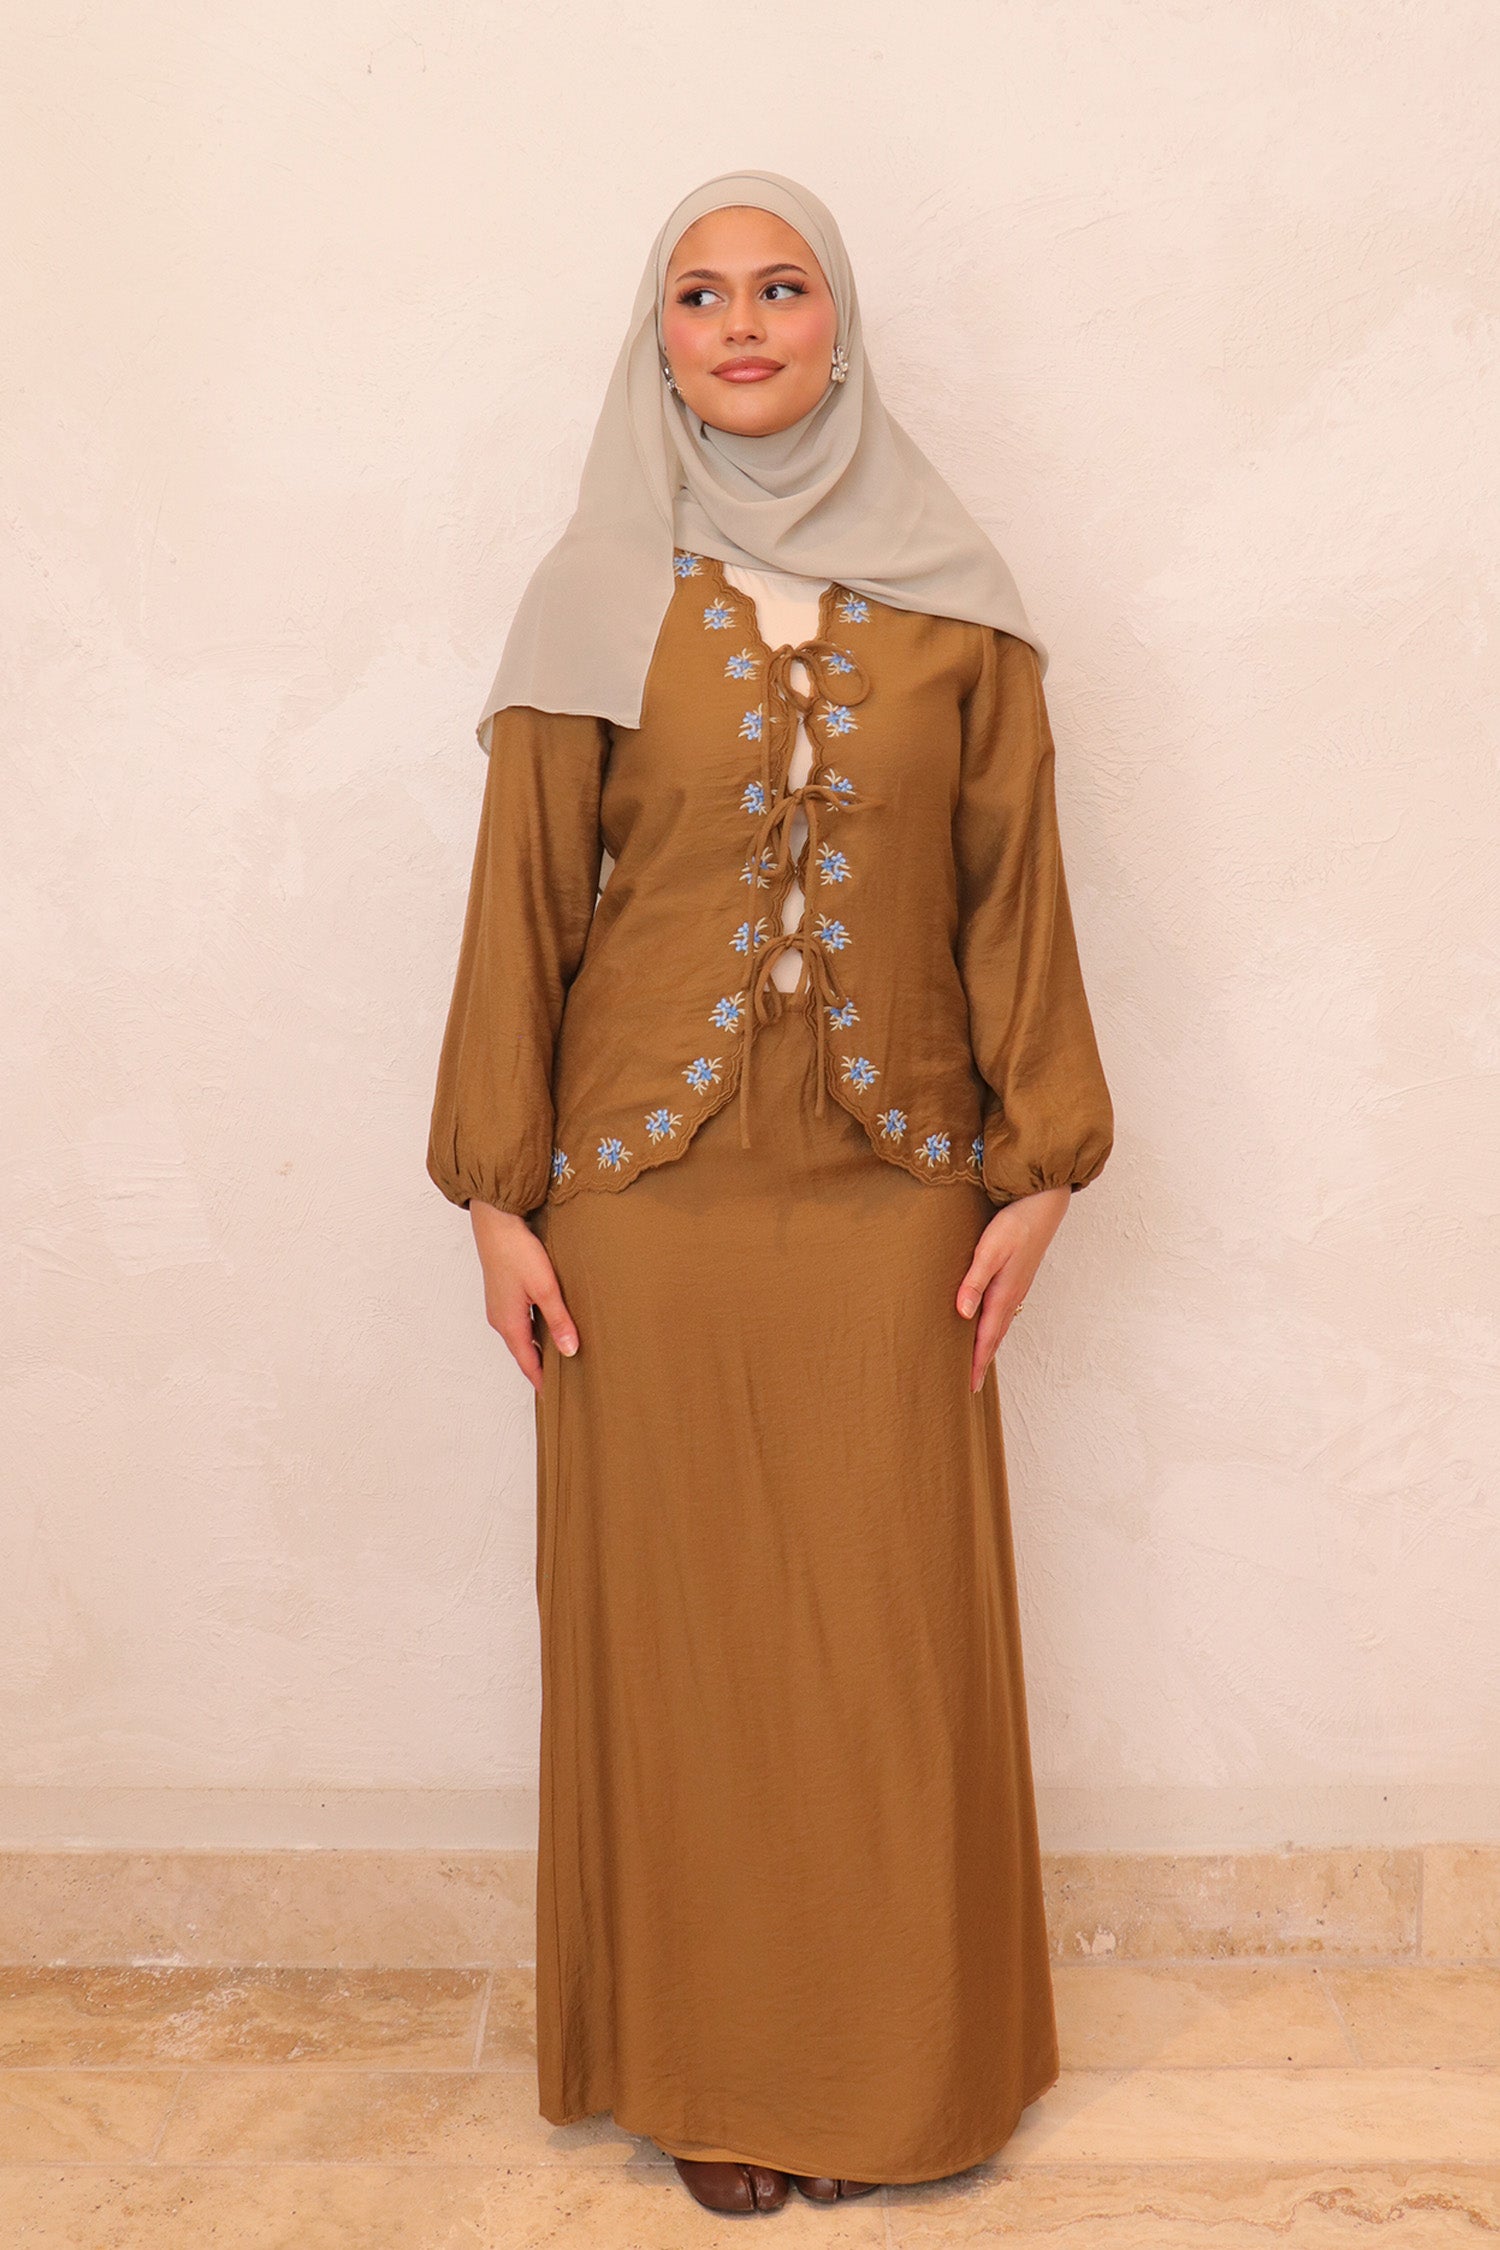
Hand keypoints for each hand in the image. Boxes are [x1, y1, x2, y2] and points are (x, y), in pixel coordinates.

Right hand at [469, 1201, 578, 1393]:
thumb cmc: (517, 1252)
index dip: (540, 1380)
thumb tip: (570, 1351)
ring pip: (520, 1336)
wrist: (496, 1222)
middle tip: (560, 1380)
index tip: (553, 1396)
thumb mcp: (545, 1288)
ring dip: (537, 1348)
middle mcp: (500, 1319)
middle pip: (522, 1352)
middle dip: (540, 1366)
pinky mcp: (502, 1294)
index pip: (527, 1362)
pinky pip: (517, 1322)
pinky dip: (532, 1331)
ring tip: (558, 1357)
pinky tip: (546, 1325)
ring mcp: (498, 1306)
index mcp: (509, 1324)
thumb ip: (559, 1321)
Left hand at [955, 1186, 1070, 1392]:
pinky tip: (989, 1324)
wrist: (1043, 1203)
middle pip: (994, 1337)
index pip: (986, 1337)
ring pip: (1000, 1325)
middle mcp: (1012, 1296)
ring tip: (977, 1362)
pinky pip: (1004, 1311)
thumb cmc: (1015, 1223)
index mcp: (1003, 1294)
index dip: (976, 1362)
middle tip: (971, 1385)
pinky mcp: (1017, 1277)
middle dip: (982, 1361)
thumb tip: (962, 1314)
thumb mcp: (989, 1250)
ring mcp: (1017, 1287)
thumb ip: (974, 1281)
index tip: (969, 1386)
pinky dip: (994, 1327)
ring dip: (989, 1345)